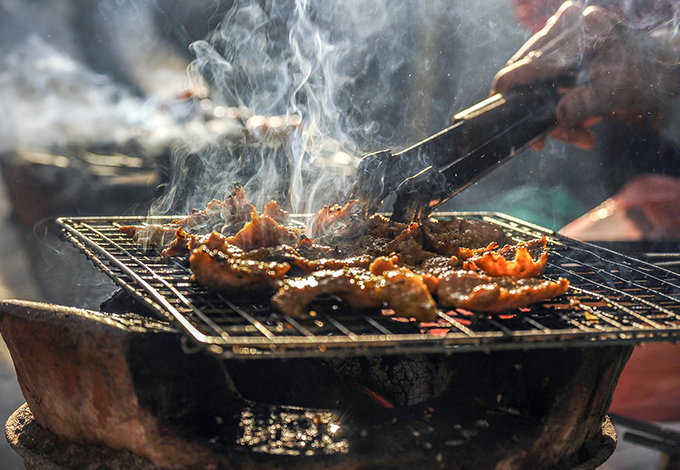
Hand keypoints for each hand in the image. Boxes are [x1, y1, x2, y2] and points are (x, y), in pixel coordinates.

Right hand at [491, 1, 679, 149]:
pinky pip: (542, 71)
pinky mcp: (561, 38)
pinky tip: (571, 111)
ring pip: (534, 76)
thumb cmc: (643, 77)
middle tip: (546, 140)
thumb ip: (585, 104)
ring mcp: (563, 28)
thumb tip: (558, 116)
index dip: (510, 88)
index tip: (496, 105)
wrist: (661, 65)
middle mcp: (568, 23)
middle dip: (537, 109)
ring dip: (548, 107)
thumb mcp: (616, 94)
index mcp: (582, 31)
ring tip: (576, 131)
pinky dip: (553, 96)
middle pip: (529, 72)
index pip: (532, 62)